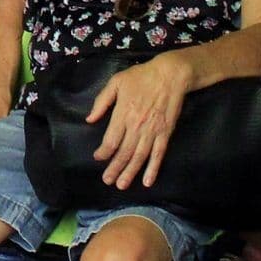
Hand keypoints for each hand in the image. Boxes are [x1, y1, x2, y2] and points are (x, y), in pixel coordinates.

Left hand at [88, 53, 192, 190]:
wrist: (171, 75)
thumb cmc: (141, 76)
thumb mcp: (116, 82)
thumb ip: (102, 101)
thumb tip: (90, 119)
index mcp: (123, 113)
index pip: (111, 139)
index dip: (104, 152)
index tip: (98, 158)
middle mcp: (136, 126)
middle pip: (124, 152)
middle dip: (114, 168)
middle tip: (107, 181)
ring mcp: (152, 131)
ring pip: (139, 157)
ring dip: (130, 172)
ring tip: (122, 185)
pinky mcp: (165, 133)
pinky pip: (158, 154)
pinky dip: (153, 169)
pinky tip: (147, 181)